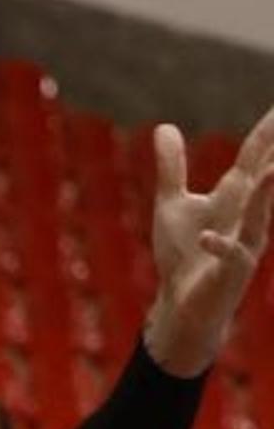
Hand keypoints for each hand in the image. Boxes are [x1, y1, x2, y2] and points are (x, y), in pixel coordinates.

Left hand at [144, 109, 273, 374]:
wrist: (181, 302)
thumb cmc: (184, 252)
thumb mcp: (172, 203)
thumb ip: (172, 167)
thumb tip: (165, 126)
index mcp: (234, 198)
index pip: (253, 159)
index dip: (266, 134)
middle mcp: (246, 217)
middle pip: (263, 181)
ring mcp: (242, 245)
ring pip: (258, 216)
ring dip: (264, 195)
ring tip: (272, 170)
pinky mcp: (229, 272)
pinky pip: (230, 256)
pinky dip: (221, 245)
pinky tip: (210, 236)